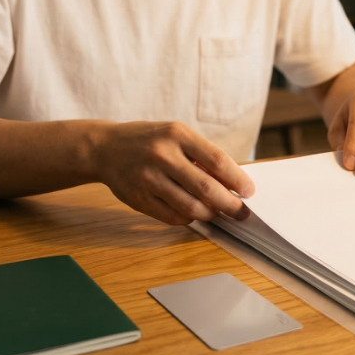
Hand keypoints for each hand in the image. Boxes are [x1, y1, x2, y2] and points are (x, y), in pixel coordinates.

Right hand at [94, 121, 253, 225]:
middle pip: (206, 188)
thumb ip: (201, 155)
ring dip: (210, 214)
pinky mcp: (139, 199)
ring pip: (191, 208)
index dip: (237, 179)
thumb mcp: (175, 135)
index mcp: (177, 134)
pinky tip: (193, 212)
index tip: (249, 191)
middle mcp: (162, 155)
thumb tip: (234, 182)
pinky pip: (173, 217)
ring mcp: (148, 179)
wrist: (105, 148)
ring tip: (216, 212)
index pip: (216, 160)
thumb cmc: (149, 140)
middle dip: (230, 204)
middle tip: (241, 212)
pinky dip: (188, 219)